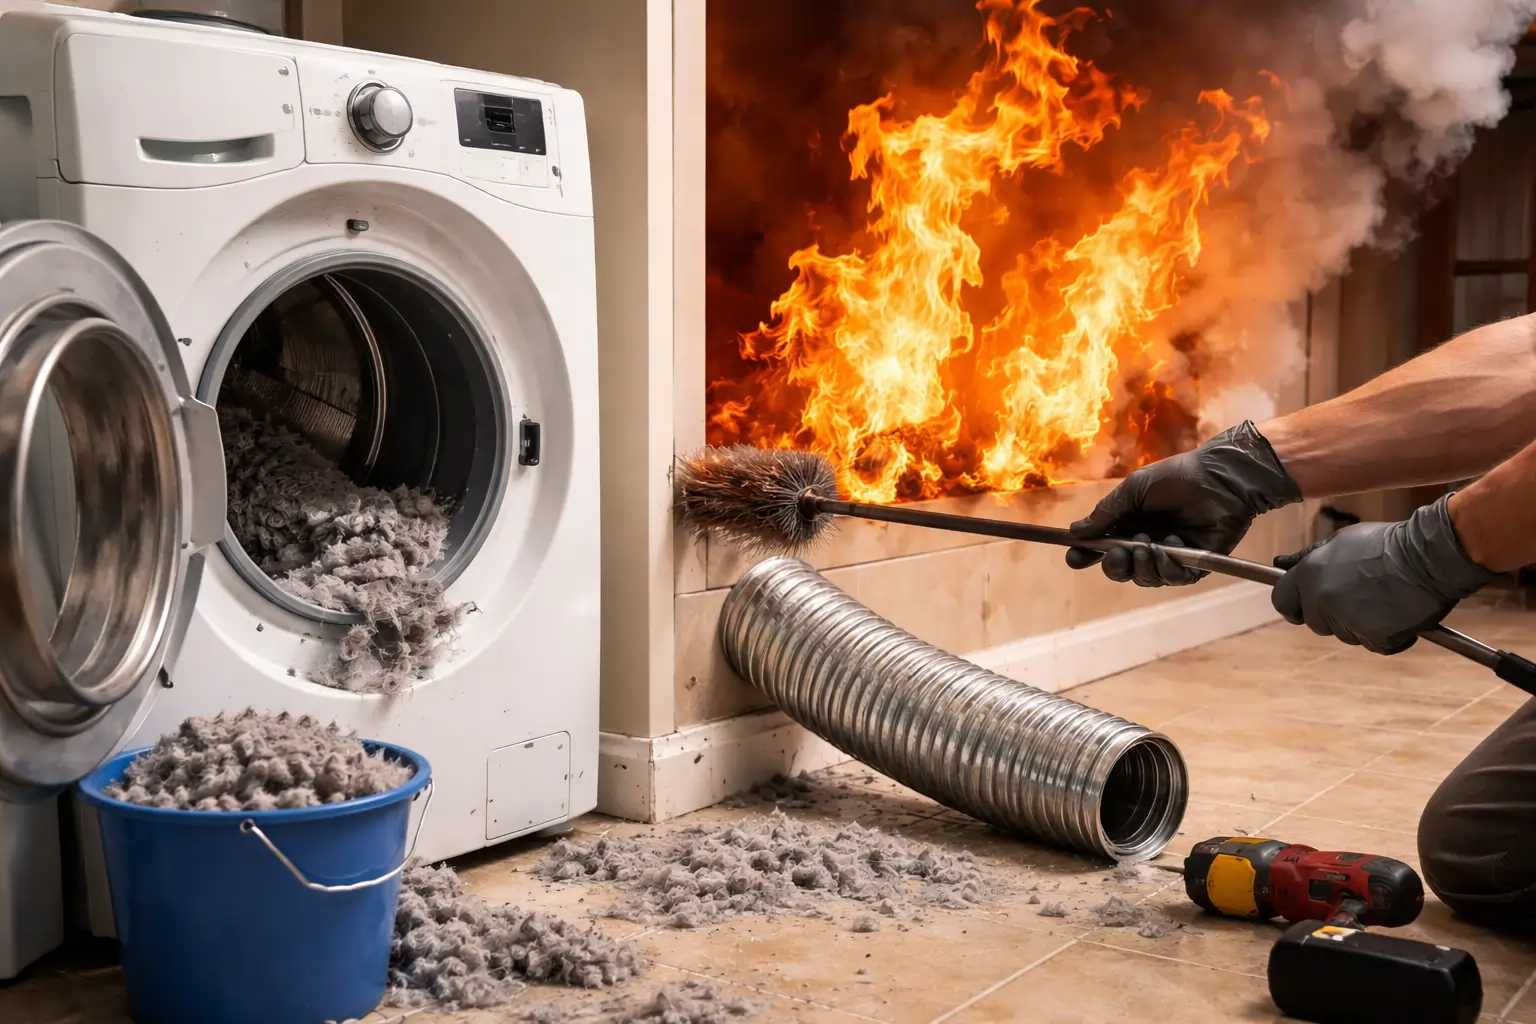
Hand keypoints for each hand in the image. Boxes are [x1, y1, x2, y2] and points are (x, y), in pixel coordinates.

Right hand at [1066, 421, 1301, 585]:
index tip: (1074, 558)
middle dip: (1115, 566)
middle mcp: (1148, 543)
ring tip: (1148, 545)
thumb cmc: (1176, 478)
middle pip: (1121, 570)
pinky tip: (1170, 545)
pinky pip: (1174, 579)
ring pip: (1146, 579)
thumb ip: (1106, 513)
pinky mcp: (1195, 564)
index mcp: (1129, 525)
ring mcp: (1171, 555)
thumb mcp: (1133, 490)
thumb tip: (1074, 532)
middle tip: (1119, 552)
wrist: (1220, 478)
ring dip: (1142, 566)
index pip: (1101, 548)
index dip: (1086, 556)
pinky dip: (1167, 567)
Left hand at [1271, 495, 1498, 653]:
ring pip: (1344, 634)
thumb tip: (1279, 564)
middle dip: (1331, 615)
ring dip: (1359, 624)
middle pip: (1315, 622)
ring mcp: (1347, 621)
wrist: (1429, 556)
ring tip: (1383, 599)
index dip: (1294, 605)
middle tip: (1360, 596)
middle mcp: (1322, 600)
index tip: (1305, 607)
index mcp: (1309, 574)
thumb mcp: (1340, 541)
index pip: (1282, 601)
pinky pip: (1372, 644)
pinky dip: (1385, 636)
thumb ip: (1308, 557)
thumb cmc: (1385, 544)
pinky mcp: (1374, 637)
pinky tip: (1398, 614)